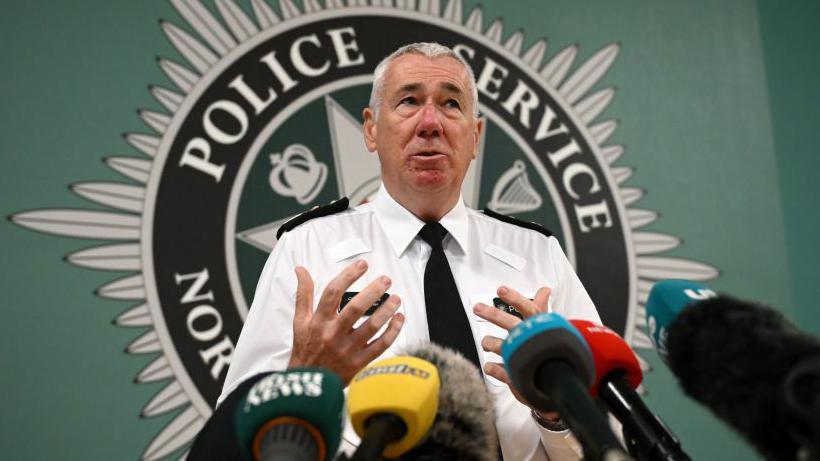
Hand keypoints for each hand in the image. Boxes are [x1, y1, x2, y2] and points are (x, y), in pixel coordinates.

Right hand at [288, 260, 404, 383]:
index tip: (362, 264)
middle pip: (355, 308)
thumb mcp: (299, 321)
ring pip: (371, 326)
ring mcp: (347, 349)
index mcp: (319, 321)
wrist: (308, 384)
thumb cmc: (306, 349)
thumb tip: (301, 270)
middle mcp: (333, 334)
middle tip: (386, 280)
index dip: (348, 276)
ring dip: (387, 310)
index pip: (333, 292)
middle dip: (373, 291)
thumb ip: (303, 294)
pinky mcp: (359, 362)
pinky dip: (393, 331)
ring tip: (396, 298)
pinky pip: (381, 345)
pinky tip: (399, 319)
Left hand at [473, 285, 559, 420]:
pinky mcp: (517, 378)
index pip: (531, 310)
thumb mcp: (549, 330)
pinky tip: (489, 365)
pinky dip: (491, 367)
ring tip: (486, 343)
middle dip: (494, 315)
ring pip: (501, 346)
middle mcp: (532, 342)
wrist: (559, 387)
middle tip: (478, 308)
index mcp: (541, 330)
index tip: (501, 290)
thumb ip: (541, 309)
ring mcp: (524, 360)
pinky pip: (497, 371)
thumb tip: (544, 290)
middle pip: (512, 324)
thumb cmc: (550, 354)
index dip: (516, 299)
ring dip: (490, 343)